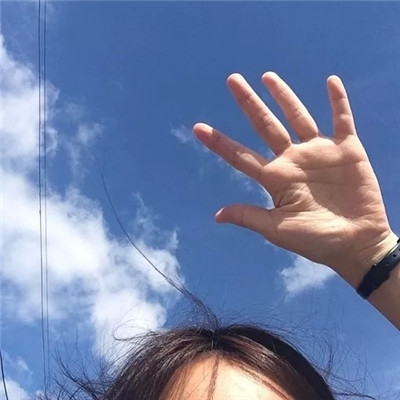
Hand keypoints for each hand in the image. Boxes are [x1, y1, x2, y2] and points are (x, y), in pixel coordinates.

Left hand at [193, 72, 396, 283]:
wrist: (356, 244)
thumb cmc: (316, 241)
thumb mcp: (278, 230)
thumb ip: (249, 216)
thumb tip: (217, 215)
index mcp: (275, 178)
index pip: (241, 156)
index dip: (220, 142)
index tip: (197, 128)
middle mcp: (292, 160)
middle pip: (266, 126)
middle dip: (249, 103)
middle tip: (232, 80)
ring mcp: (318, 152)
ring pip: (298, 116)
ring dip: (284, 96)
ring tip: (266, 77)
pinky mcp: (347, 150)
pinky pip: (342, 119)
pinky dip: (338, 101)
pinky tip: (330, 81)